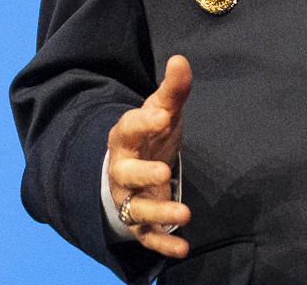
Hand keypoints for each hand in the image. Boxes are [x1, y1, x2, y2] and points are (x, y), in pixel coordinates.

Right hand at [106, 54, 191, 256]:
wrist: (134, 168)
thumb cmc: (150, 136)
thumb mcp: (162, 112)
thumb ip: (173, 90)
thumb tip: (181, 59)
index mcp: (125, 138)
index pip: (129, 128)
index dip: (144, 123)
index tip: (163, 115)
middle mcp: (122, 169)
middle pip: (126, 173)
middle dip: (143, 174)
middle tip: (164, 172)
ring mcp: (129, 198)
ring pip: (136, 210)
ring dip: (158, 214)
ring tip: (185, 215)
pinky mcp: (140, 222)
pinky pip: (147, 236)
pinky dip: (163, 245)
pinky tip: (183, 248)